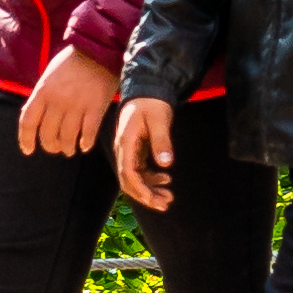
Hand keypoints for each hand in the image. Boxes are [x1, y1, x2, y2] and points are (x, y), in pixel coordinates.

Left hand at [17, 49, 118, 156]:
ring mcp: (77, 105)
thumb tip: (33, 118)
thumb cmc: (71, 62)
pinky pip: (88, 133)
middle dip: (50, 146)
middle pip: (47, 134)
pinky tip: (85, 145)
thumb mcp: (49, 76)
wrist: (98, 50)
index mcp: (42, 91)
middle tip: (55, 148)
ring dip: (67, 148)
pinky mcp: (96, 107)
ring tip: (70, 149)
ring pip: (67, 138)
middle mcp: (57, 100)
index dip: (26, 140)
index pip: (28, 122)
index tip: (28, 150)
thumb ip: (41, 96)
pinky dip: (85, 143)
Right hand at [113, 97, 178, 211]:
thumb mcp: (160, 119)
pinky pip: (140, 171)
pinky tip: (165, 179)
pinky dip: (151, 179)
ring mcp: (129, 151)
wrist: (148, 89)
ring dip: (150, 190)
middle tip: (165, 204)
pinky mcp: (136, 150)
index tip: (155, 200)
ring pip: (135, 178)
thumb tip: (166, 164)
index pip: (128, 173)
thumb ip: (162, 141)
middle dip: (146, 195)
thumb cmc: (152, 102)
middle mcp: (123, 150)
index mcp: (125, 142)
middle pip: (129, 181)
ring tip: (169, 197)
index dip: (141, 190)